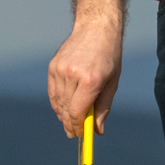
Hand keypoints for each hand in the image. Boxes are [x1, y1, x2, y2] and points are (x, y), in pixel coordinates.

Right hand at [48, 19, 121, 139]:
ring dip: (62, 115)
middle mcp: (73, 74)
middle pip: (66, 109)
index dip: (77, 127)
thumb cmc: (109, 56)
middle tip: (73, 133)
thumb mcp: (112, 83)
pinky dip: (57, 102)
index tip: (80, 135)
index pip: (77, 112)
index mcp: (91, 80)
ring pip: (57, 102)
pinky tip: (63, 108)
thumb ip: (102, 108)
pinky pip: (52, 92)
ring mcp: (60, 69)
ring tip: (68, 122)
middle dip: (69, 124)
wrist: (96, 28)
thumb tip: (97, 131)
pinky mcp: (53, 66)